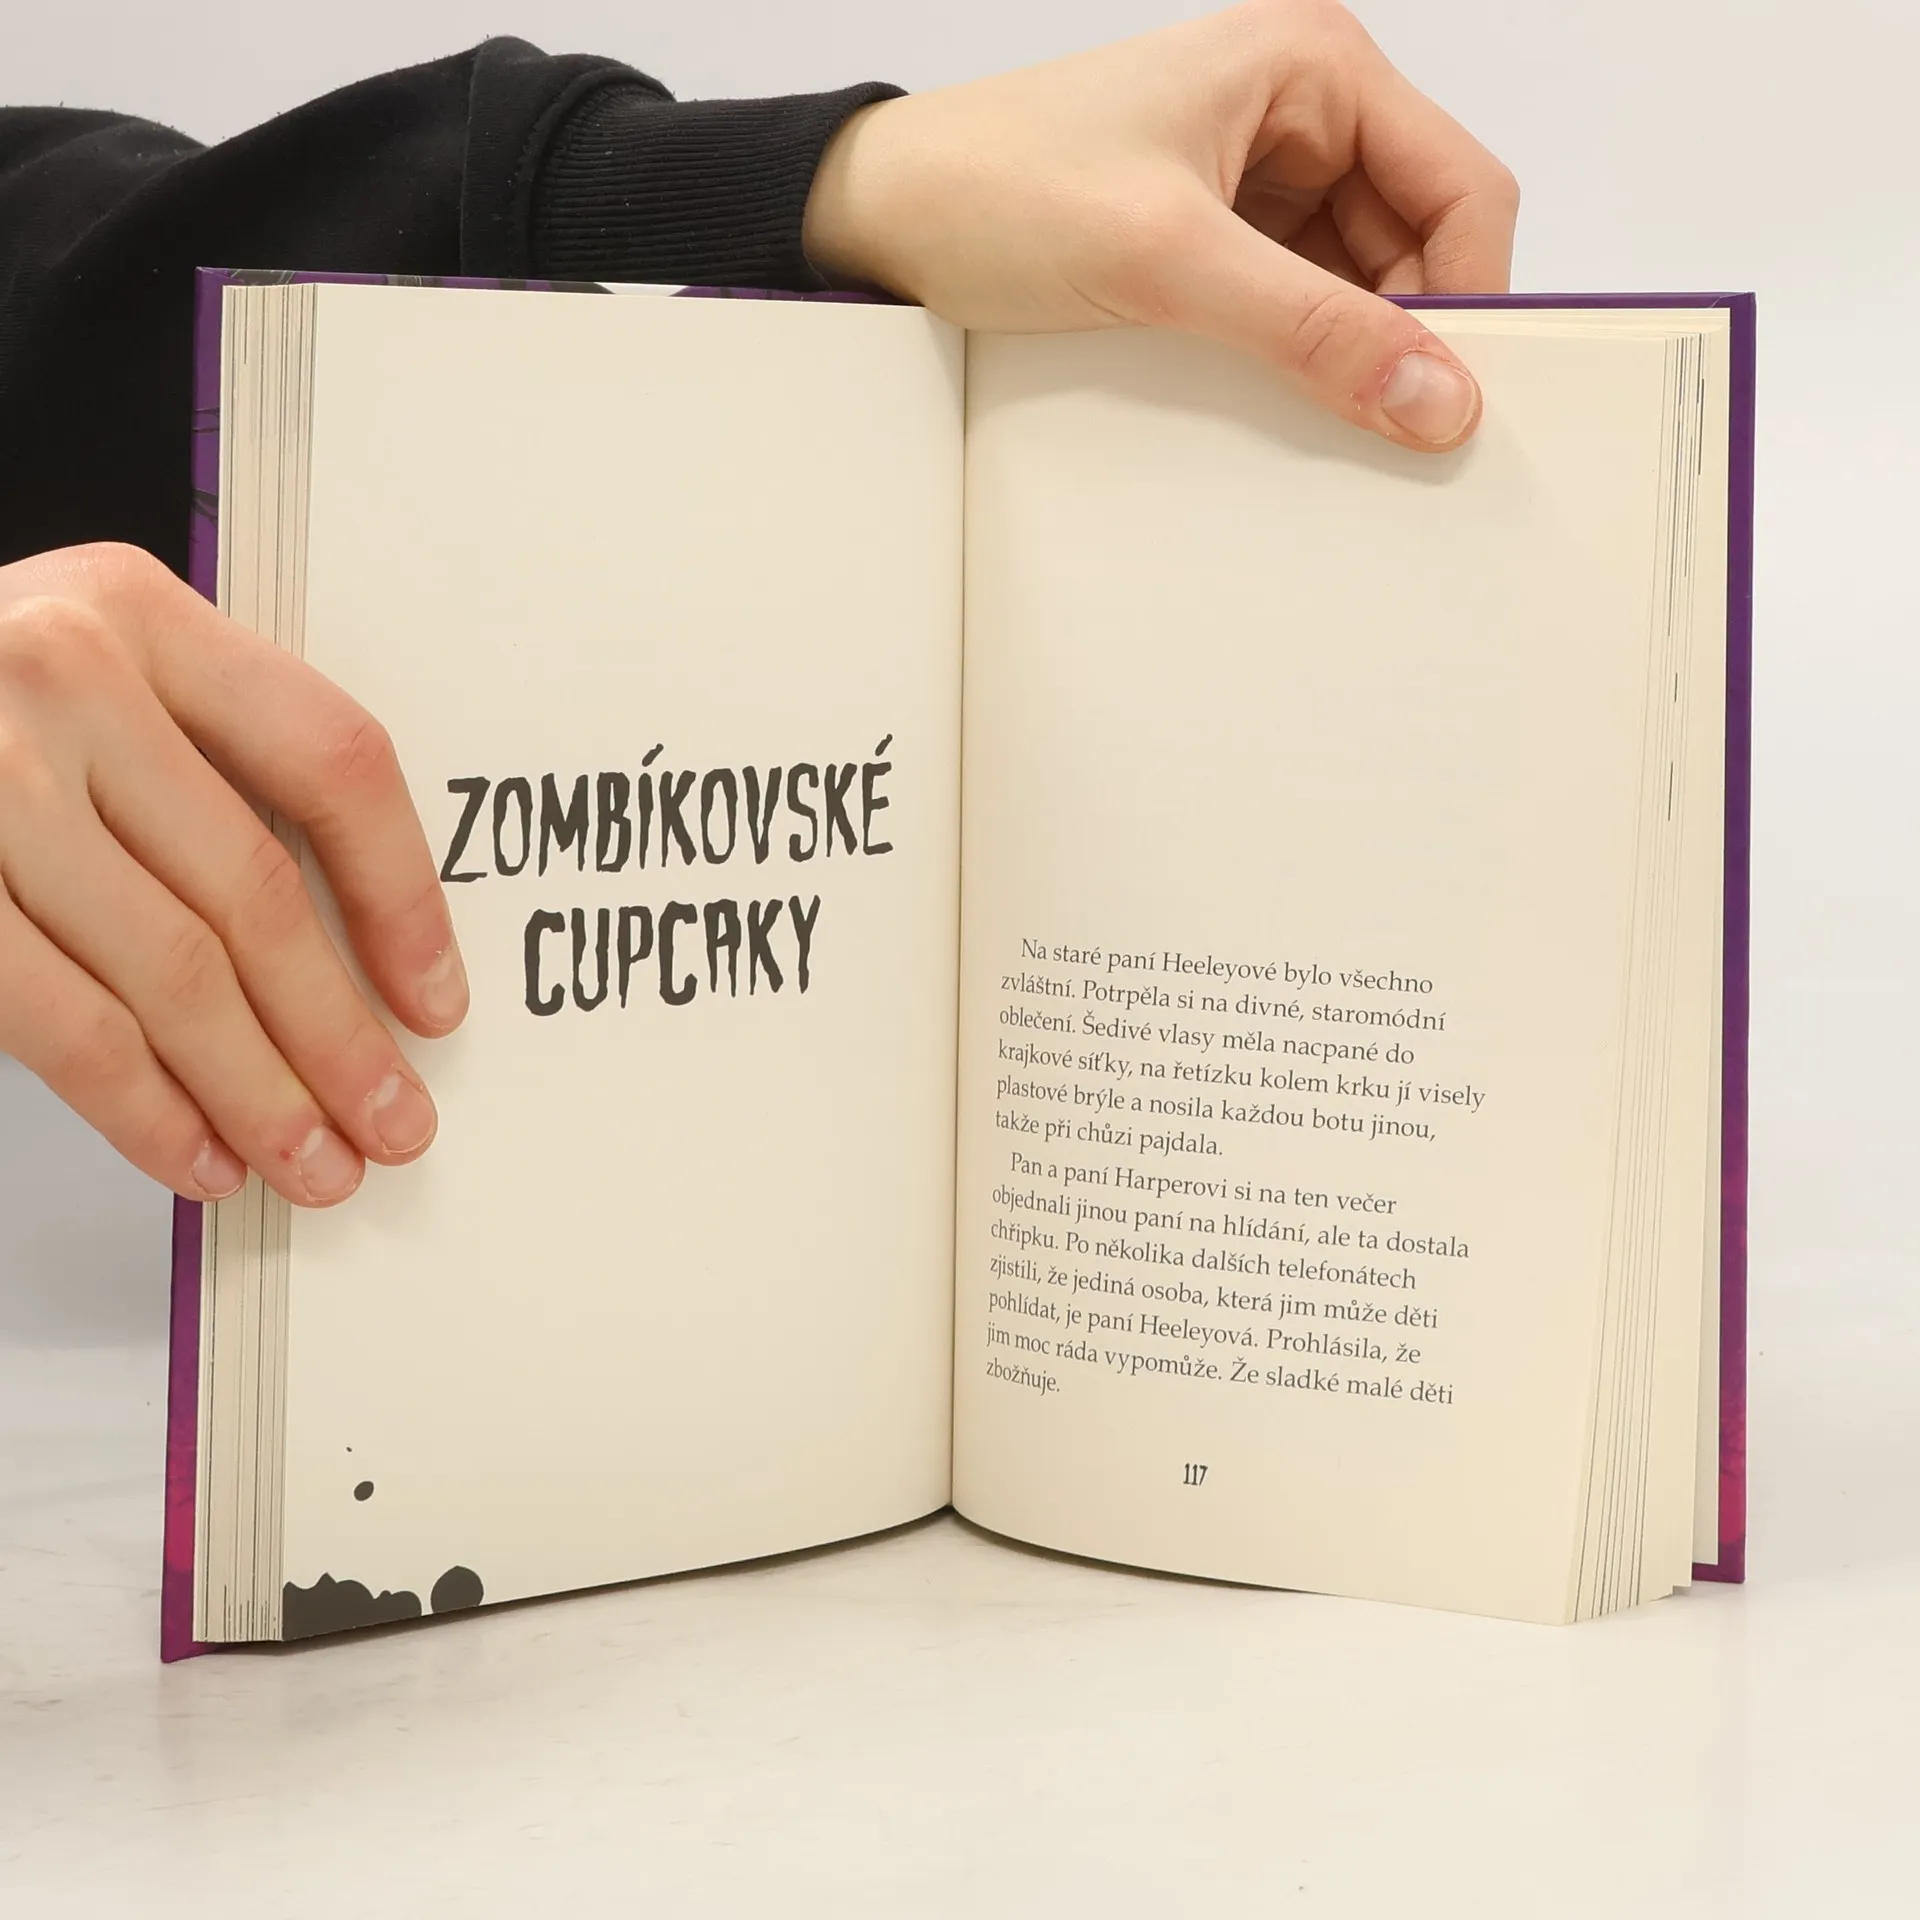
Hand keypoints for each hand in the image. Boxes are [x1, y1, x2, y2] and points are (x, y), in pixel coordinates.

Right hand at [0, 543, 467, 1206]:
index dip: (401, 896)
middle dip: (339, 1035)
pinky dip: (145, 1108)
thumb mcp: (87, 677)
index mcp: (138, 612)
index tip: (436, 998)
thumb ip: (204, 765)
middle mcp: (61, 679)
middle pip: (254, 890)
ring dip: (259, 1094)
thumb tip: (352, 960)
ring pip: (170, 973)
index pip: (329, 760)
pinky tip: (200, 1155)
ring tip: (317, 1165)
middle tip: (395, 1121)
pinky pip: (66, 1024)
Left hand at [804, 0, 1517, 451]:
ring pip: (1357, 285)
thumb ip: (1309, 329)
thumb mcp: (1168, 260)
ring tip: (1313, 422)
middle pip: (1416, 242)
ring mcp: (1257, 179)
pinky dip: (1295, 360)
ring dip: (1346, 356)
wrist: (879, 218)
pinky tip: (1271, 404)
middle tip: (1386, 435)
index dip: (1470, 296)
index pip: (1459, 187)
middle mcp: (1299, 113)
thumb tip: (1439, 395)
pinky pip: (1294, 307)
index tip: (1452, 401)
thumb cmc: (998, 189)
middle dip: (1405, 335)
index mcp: (1311, 68)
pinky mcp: (1214, 239)